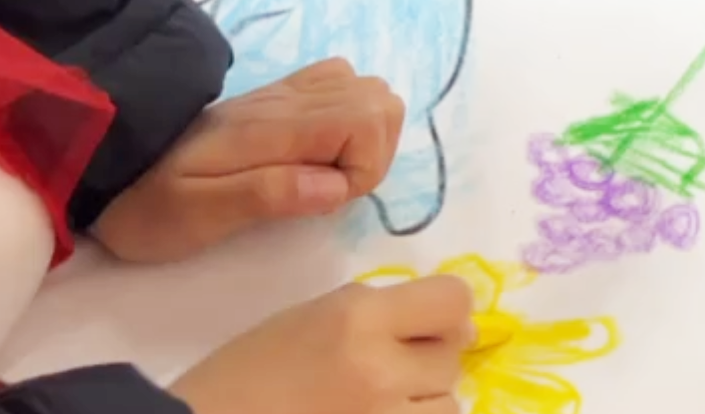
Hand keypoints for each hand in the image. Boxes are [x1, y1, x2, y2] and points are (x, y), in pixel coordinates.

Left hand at [94, 59, 404, 263]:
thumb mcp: (198, 215)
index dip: (364, 168)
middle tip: (330, 189)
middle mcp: (288, 101)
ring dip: (368, 136)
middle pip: (380, 99)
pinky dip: (349, 117)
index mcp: (274, 127)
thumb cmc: (150, 206)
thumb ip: (268, 195)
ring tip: (327, 173)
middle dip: (374, 152)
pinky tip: (317, 150)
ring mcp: (285, 95)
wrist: (104, 170)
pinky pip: (341, 82)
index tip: (324, 199)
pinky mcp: (278, 98)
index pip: (366, 121)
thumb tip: (335, 186)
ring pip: (368, 89)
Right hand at [170, 275, 471, 413]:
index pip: (454, 301)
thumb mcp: (312, 317)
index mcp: (358, 317)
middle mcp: (380, 368)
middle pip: (452, 354)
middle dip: (426, 359)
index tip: (428, 325)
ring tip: (373, 403)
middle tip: (384, 370)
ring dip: (423, 402)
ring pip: (449, 403)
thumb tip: (456, 323)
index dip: (447, 312)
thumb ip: (381, 312)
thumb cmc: (248, 374)